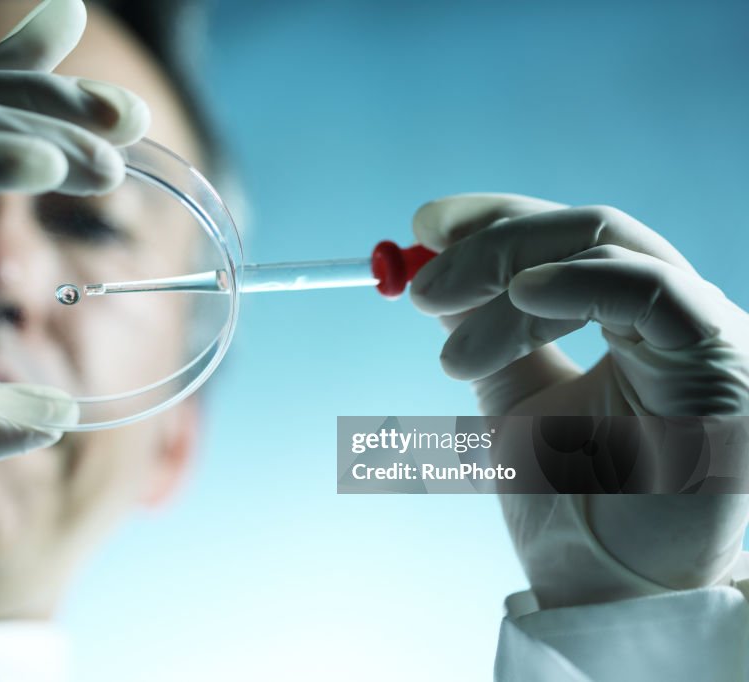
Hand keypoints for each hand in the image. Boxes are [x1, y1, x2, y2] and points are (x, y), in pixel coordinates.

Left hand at [410, 193, 748, 606]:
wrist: (611, 589)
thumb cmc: (570, 504)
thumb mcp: (513, 397)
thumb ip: (486, 331)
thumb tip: (437, 272)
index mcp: (631, 319)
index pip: (567, 238)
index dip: (496, 218)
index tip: (423, 228)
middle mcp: (674, 313)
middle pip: (586, 230)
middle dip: (491, 244)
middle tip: (419, 289)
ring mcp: (705, 330)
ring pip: (606, 249)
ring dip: (509, 278)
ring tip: (451, 353)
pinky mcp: (724, 359)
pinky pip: (650, 291)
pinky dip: (577, 282)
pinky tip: (520, 295)